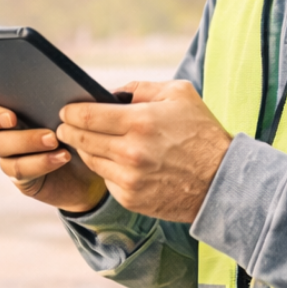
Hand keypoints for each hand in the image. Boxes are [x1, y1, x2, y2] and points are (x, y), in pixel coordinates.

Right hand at [0, 99, 106, 213]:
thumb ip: (61, 96)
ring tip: (58, 144)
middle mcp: (4, 136)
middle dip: (23, 138)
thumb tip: (67, 87)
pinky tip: (63, 157)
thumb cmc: (78, 124)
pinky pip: (23, 172)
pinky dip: (43, 163)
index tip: (12, 117)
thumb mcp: (70, 109)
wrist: (91, 159)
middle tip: (51, 135)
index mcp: (9, 111)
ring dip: (34, 150)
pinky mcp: (23, 179)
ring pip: (8, 160)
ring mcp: (11, 159)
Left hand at [56, 80, 232, 223]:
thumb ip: (141, 88)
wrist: (221, 181)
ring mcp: (129, 178)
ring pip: (91, 160)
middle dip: (69, 130)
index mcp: (140, 122)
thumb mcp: (179, 94)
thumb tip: (110, 93)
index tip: (66, 110)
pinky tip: (110, 160)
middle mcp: (131, 152)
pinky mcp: (131, 198)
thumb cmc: (201, 132)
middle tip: (65, 125)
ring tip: (84, 140)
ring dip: (84, 149)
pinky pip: (106, 179)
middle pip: (82, 139)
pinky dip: (105, 168)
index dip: (71, 112)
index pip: (87, 116)